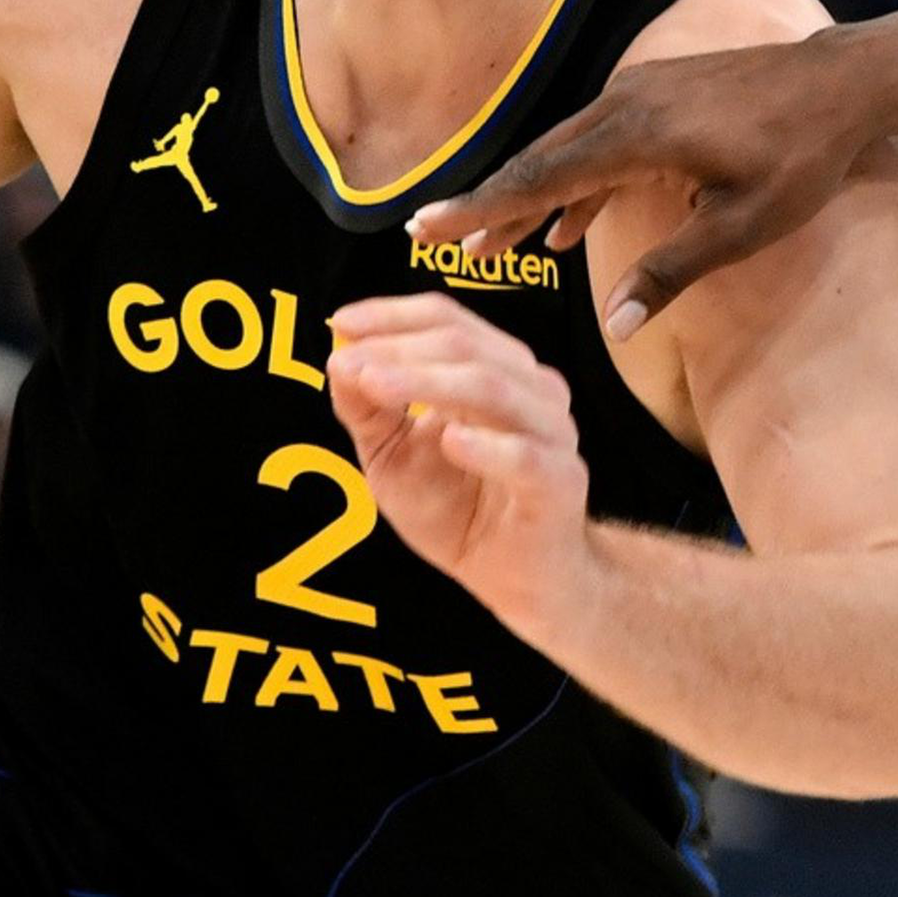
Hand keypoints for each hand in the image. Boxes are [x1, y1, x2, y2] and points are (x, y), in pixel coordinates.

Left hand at [325, 293, 593, 640]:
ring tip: (376, 387)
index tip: (341, 323)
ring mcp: (550, 434)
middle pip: (466, 345)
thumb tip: (338, 357)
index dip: (392, 315)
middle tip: (351, 363)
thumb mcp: (393, 456)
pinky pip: (526, 456)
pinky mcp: (559, 483)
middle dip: (400, 350)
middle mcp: (529, 389)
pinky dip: (486, 446)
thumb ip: (367, 410)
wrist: (515, 581)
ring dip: (427, 382)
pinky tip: (449, 440)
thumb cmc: (459, 509)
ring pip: (493, 386)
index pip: (447, 319)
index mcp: (494, 370)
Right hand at [406, 34, 874, 338]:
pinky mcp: (659, 93)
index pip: (540, 179)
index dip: (480, 208)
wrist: (844, 83)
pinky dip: (576, 183)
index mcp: (638, 137)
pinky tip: (566, 226)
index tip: (426, 228)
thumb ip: (670, 275)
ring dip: (531, 198)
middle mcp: (626, 104)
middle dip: (489, 206)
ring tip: (494, 247)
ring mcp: (641, 92)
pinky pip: (599, 142)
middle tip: (435, 241)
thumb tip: (611, 328)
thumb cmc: (801, 160)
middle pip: (541, 163)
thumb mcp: (741, 228)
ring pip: (567, 152)